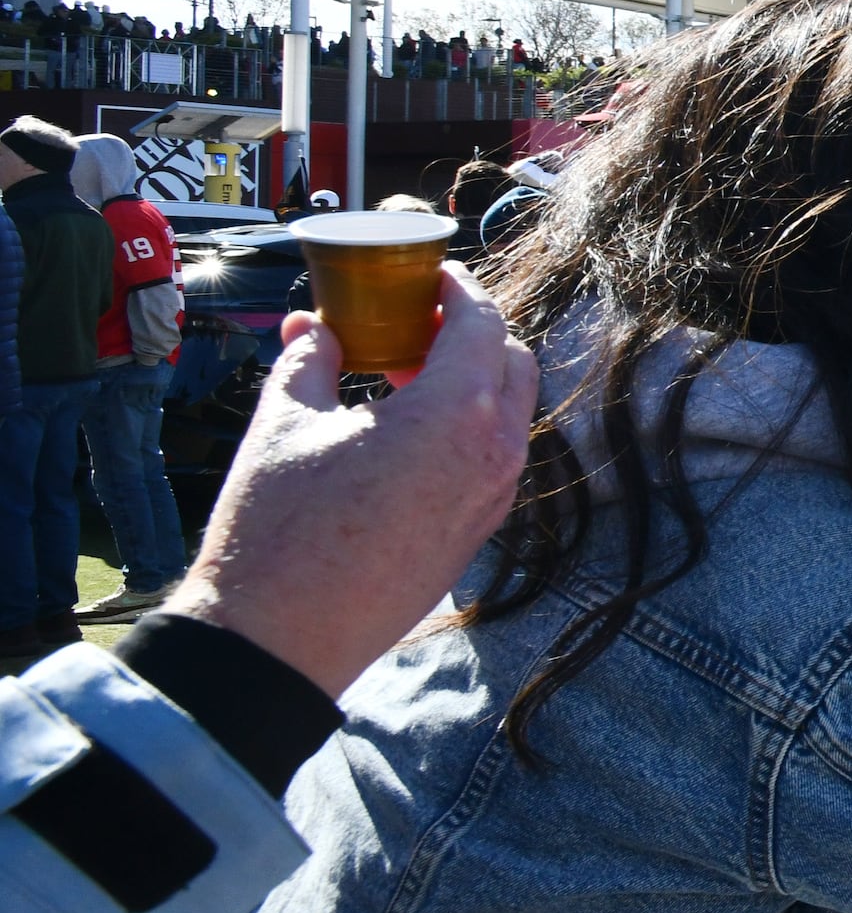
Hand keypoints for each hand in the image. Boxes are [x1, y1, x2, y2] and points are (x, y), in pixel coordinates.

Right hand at [172, 268, 538, 699]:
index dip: (457, 287)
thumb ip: (310, 360)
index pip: (482, 322)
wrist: (279, 637)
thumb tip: (316, 326)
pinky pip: (492, 460)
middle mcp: (494, 453)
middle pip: (511, 362)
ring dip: (471, 382)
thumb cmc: (278, 527)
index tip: (430, 274)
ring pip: (508, 413)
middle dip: (471, 332)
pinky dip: (466, 429)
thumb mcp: (284, 423)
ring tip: (403, 376)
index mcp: (458, 413)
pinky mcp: (479, 535)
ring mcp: (493, 499)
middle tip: (413, 322)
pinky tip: (407, 432)